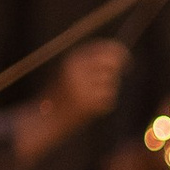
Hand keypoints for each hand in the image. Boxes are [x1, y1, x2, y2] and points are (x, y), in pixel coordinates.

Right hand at [17, 38, 129, 161]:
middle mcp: (78, 72)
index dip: (119, 51)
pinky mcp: (89, 105)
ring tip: (88, 96)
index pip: (104, 49)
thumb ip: (88, 62)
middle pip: (112, 63)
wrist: (43, 120)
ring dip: (106, 89)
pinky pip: (109, 99)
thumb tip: (118, 55)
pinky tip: (88, 108)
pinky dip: (103, 104)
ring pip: (111, 83)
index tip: (126, 58)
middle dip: (118, 68)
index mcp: (71, 60)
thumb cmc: (58, 95)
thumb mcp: (68, 73)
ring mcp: (84, 88)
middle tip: (122, 73)